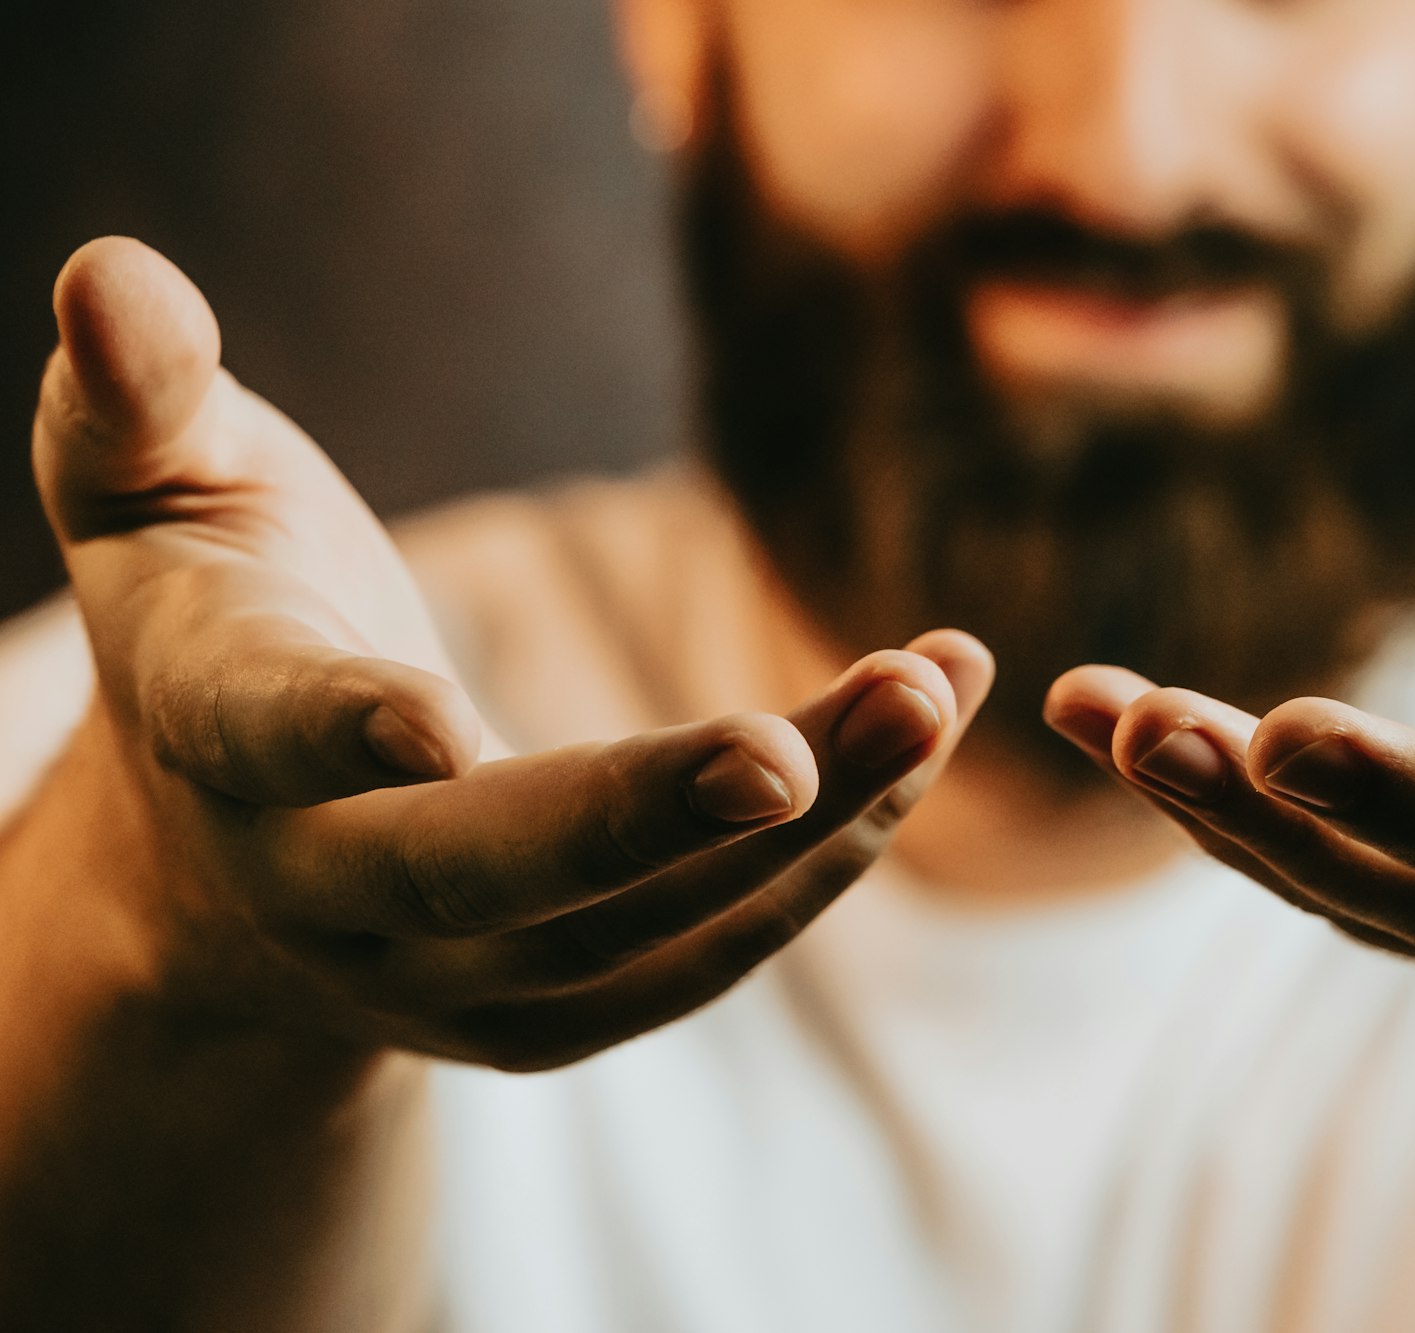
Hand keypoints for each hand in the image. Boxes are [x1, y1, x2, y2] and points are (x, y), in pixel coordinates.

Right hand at [31, 238, 991, 1069]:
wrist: (227, 859)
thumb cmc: (211, 617)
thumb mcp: (143, 493)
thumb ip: (135, 399)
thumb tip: (107, 267)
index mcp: (217, 735)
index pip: (266, 734)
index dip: (338, 727)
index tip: (437, 716)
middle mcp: (328, 893)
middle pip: (492, 873)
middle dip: (660, 806)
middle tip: (824, 727)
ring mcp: (446, 980)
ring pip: (638, 927)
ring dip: (808, 822)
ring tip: (939, 691)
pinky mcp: (552, 1013)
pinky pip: (698, 956)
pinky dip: (818, 864)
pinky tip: (915, 752)